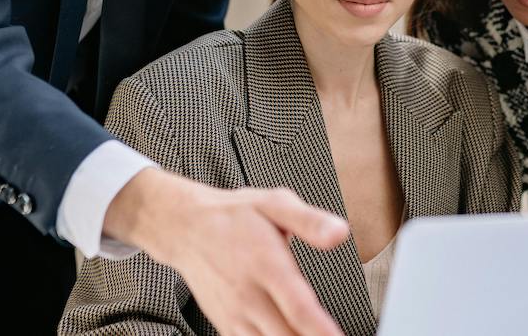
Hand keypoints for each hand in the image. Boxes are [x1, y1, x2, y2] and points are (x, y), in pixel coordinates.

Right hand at [106, 168, 350, 335]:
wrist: (187, 228)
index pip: (298, 308)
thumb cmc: (234, 216)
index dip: (321, 330)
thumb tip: (340, 232)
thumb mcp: (274, 204)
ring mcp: (235, 314)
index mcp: (266, 265)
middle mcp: (248, 295)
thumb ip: (310, 221)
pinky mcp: (226, 325)